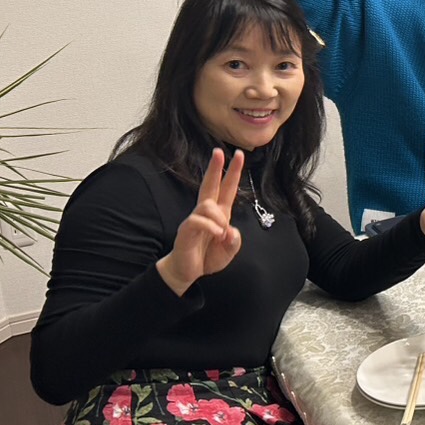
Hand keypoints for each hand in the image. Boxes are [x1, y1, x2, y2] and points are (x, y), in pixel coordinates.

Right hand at [156, 149, 243, 295]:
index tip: (238, 155)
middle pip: (210, 185)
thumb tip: (231, 231)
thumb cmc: (208, 258)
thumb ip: (235, 240)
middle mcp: (206, 213)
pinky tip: (216, 235)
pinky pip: (198, 220)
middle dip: (215, 168)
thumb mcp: (229, 251)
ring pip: (207, 205)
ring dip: (219, 218)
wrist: (188, 272)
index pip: (226, 188)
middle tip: (219, 152)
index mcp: (219, 214)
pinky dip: (211, 227)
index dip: (232, 172)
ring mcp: (195, 219)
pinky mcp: (186, 229)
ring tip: (221, 234)